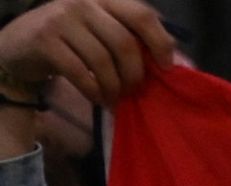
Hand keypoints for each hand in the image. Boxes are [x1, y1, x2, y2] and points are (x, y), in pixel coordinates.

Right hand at [0, 0, 175, 105]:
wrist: (20, 46)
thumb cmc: (73, 41)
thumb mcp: (102, 33)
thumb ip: (134, 41)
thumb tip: (178, 65)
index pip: (142, 15)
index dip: (160, 43)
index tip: (166, 68)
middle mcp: (84, 2)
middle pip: (124, 43)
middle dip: (134, 74)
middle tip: (134, 91)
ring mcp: (62, 18)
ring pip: (102, 60)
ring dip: (114, 87)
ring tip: (115, 98)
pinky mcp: (45, 40)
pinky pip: (81, 73)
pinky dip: (94, 91)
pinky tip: (98, 99)